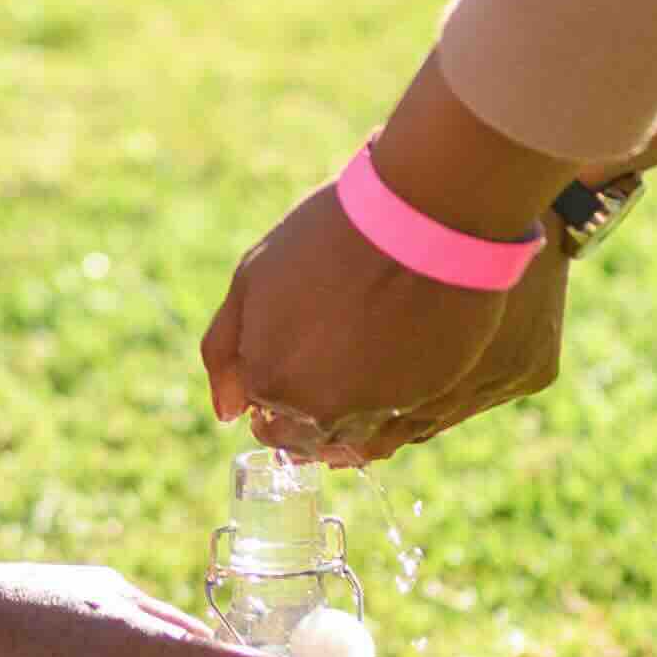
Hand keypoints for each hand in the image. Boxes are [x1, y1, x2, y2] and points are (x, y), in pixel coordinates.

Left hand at [199, 178, 566, 467]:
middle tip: (328, 350)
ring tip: (361, 354)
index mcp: (271, 380)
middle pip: (304, 435)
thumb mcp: (254, 277)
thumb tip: (227, 412)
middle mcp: (321, 411)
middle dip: (305, 405)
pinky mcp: (430, 402)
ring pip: (353, 439)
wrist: (422, 217)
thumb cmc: (331, 235)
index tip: (293, 345)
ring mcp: (377, 411)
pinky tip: (393, 357)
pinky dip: (391, 403)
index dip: (273, 379)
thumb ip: (226, 350)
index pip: (261, 413)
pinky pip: (400, 425)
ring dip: (349, 412)